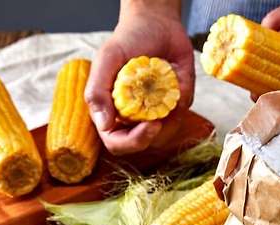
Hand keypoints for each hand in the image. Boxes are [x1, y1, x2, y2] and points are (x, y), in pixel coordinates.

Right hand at [85, 0, 193, 154]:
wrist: (156, 23)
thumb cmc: (127, 40)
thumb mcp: (107, 59)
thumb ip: (97, 91)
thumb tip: (104, 125)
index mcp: (111, 111)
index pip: (117, 143)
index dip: (133, 141)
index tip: (150, 125)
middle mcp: (132, 117)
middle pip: (143, 146)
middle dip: (154, 136)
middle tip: (161, 118)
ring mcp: (154, 112)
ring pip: (165, 136)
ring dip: (171, 119)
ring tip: (169, 90)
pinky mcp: (174, 104)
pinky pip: (181, 116)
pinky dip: (182, 102)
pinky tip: (177, 81)